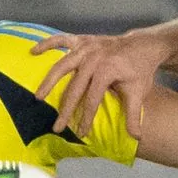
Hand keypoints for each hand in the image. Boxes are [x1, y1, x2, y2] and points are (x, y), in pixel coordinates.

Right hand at [32, 32, 167, 137]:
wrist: (144, 45)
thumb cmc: (140, 71)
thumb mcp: (138, 93)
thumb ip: (133, 115)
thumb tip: (137, 137)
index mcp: (108, 71)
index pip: (92, 99)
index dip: (86, 117)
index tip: (80, 133)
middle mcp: (95, 58)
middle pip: (75, 87)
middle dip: (66, 109)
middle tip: (56, 127)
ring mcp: (87, 47)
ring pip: (63, 65)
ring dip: (49, 81)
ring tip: (38, 97)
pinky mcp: (83, 40)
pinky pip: (61, 39)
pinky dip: (47, 44)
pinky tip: (33, 52)